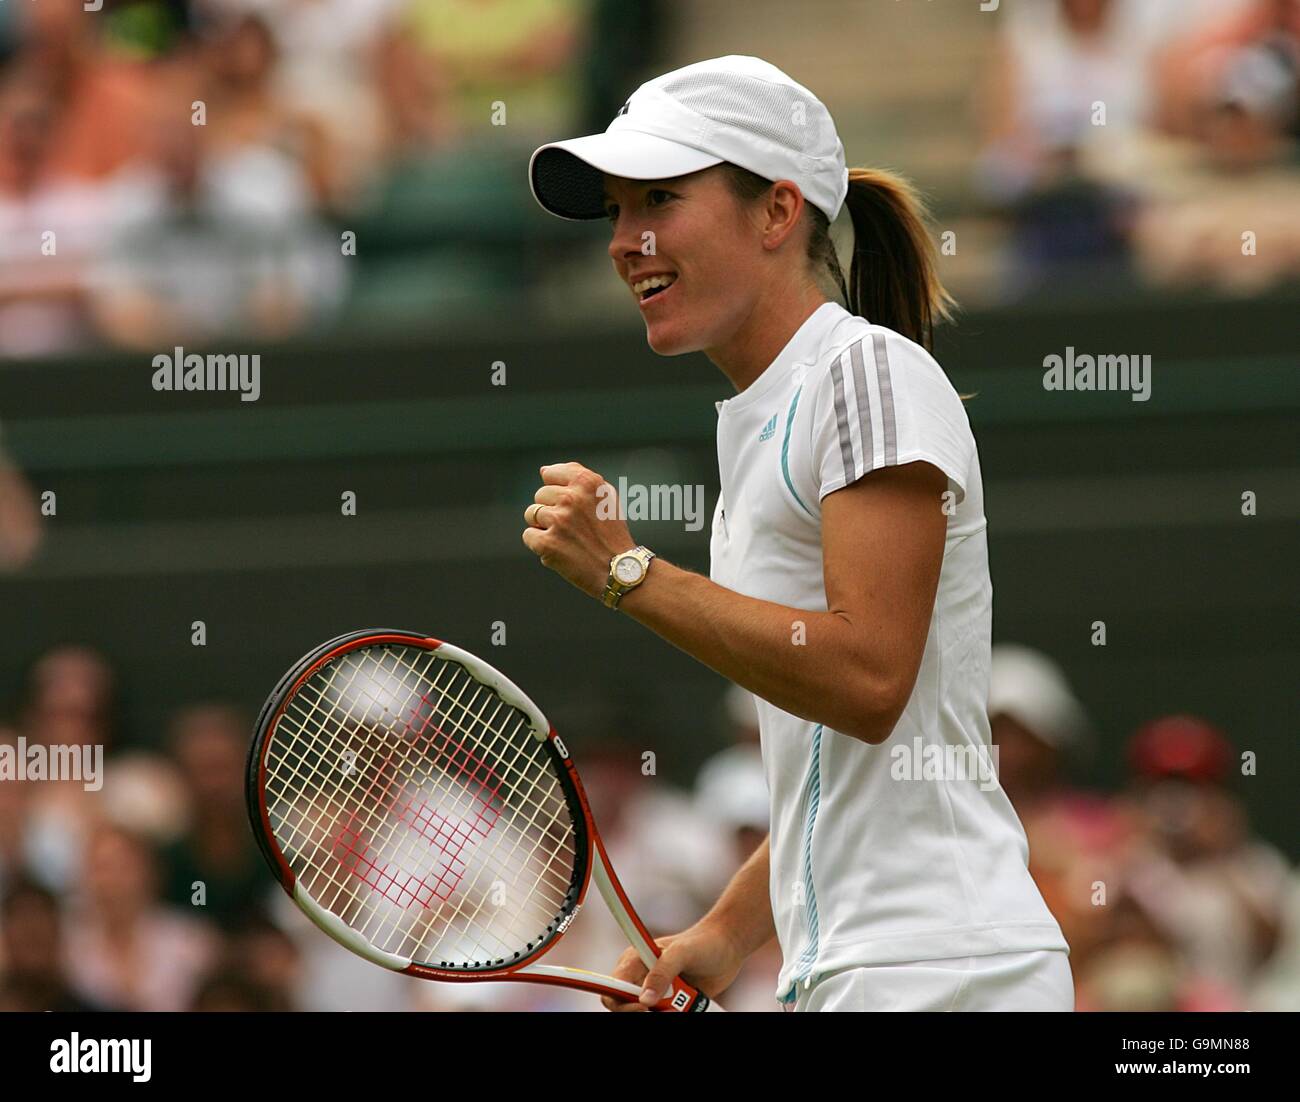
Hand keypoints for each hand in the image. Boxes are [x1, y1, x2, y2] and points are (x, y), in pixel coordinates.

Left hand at [522, 462, 634, 598]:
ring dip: (544, 526)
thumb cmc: (611, 533)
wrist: (620, 571)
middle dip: (552, 509)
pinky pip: (529, 535)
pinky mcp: (547, 543)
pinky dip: (540, 544)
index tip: (571, 505)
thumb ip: (578, 477)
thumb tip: (543, 471)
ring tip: (566, 538)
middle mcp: (572, 497)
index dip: (558, 491)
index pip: (550, 473)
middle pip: (540, 495)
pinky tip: (560, 550)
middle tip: (573, 527)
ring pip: (531, 514)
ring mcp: (558, 520)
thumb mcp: (605, 496)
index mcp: (587, 482)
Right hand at [601, 919, 746, 1012]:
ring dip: (665, 1014)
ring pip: (647, 1015)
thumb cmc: (703, 943)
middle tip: (670, 1008)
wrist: (727, 949)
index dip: (621, 1004)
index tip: (645, 1007)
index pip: (611, 989)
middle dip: (645, 1013)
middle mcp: (639, 979)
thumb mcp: (681, 953)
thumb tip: (645, 1000)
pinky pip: (663, 1018)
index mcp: (632, 962)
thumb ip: (662, 972)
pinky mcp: (669, 1005)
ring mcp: (655, 994)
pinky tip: (689, 1003)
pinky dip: (673, 1016)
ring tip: (686, 999)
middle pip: (626, 1009)